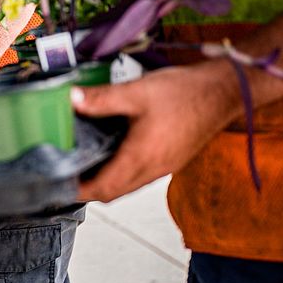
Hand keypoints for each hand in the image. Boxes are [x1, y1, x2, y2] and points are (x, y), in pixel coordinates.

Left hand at [73, 60, 239, 202]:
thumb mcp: (136, 91)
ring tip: (84, 162)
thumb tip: (71, 99)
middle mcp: (153, 169)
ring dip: (106, 180)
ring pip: (128, 184)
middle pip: (114, 191)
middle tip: (65, 172)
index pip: (104, 188)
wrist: (224, 92)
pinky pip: (141, 174)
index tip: (58, 185)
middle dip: (88, 188)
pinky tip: (113, 150)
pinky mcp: (172, 159)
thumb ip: (101, 99)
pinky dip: (122, 170)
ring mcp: (165, 166)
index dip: (79, 190)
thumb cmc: (184, 93)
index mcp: (141, 157)